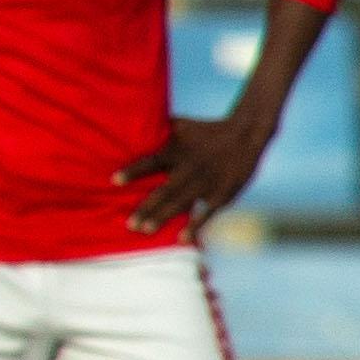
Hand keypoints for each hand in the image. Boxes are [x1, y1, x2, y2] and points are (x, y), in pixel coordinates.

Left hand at [125, 107, 278, 233]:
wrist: (246, 134)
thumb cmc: (205, 130)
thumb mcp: (181, 126)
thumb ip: (157, 128)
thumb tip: (126, 120)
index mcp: (178, 151)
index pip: (152, 161)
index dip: (133, 171)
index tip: (113, 181)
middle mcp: (191, 168)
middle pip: (166, 190)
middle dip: (147, 207)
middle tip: (129, 224)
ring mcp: (207, 182)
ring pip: (183, 203)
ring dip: (164, 217)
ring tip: (145, 230)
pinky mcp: (222, 194)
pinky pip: (207, 213)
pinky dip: (196, 226)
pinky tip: (182, 240)